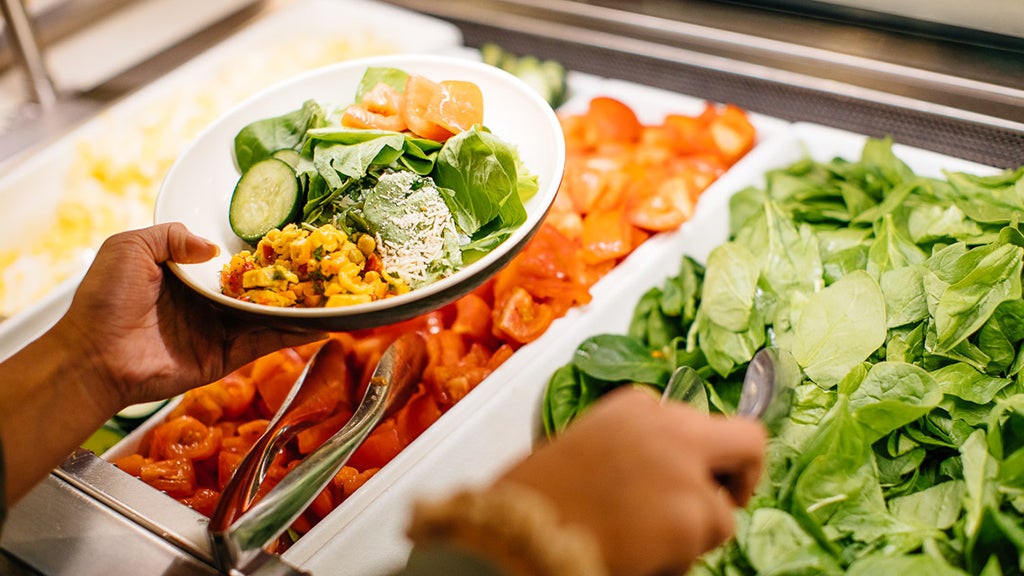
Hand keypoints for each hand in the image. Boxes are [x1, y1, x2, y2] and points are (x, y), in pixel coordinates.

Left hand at [0, 223, 323, 502]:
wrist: (94, 355)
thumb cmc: (104, 300)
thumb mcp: (130, 247)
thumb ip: (171, 237)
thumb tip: (214, 247)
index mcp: (188, 276)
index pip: (233, 262)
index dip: (260, 253)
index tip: (292, 241)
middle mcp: (208, 303)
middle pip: (258, 290)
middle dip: (289, 280)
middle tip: (324, 267)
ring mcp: (219, 331)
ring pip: (269, 316)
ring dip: (299, 307)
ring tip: (333, 295)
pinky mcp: (224, 358)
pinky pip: (264, 344)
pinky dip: (292, 335)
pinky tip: (320, 324)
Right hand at [496, 386, 765, 575]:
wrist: (521, 530)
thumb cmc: (538, 497)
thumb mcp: (589, 447)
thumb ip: (637, 449)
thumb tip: (666, 479)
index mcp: (637, 404)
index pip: (695, 423)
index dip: (699, 457)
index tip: (694, 475)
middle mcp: (671, 426)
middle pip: (745, 443)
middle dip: (743, 475)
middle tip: (730, 501)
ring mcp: (687, 470)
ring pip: (723, 512)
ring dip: (694, 533)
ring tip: (643, 541)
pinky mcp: (693, 516)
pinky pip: (707, 546)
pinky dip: (680, 560)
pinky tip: (639, 555)